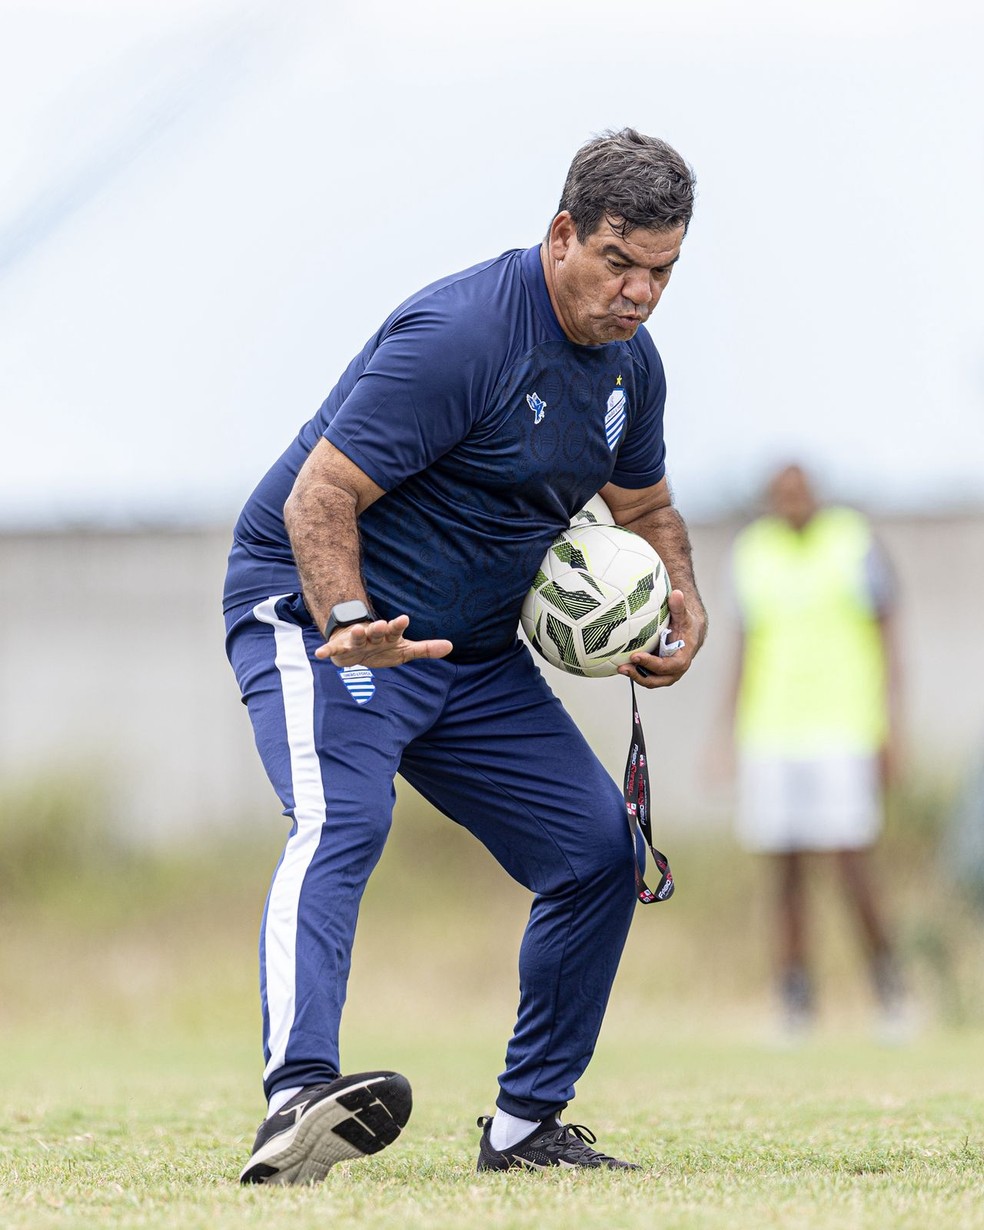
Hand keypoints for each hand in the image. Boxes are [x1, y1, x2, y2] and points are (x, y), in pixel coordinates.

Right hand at [314, 615, 452, 667]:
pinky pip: (333, 651)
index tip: (404, 618)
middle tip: (380, 623)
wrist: (357, 650)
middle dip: (378, 628)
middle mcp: (371, 636)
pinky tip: (320, 654)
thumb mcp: (405, 650)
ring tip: (357, 630)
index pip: (395, 629)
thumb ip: (425, 649)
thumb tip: (451, 646)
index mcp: (388, 636)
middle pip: (376, 632)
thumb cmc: (384, 648)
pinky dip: (327, 651)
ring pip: (356, 638)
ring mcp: (355, 642)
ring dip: (356, 635)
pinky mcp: (341, 650)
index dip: (398, 625)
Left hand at [617, 588, 705, 688]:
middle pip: (659, 679)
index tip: (636, 656)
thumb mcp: (683, 614)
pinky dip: (635, 671)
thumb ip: (678, 606)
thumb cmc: (686, 624)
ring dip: (635, 676)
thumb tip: (676, 594)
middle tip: (623, 667)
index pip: (669, 665)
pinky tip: (621, 664)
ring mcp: (666, 671)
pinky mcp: (657, 670)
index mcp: (684, 656)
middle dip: (640, 676)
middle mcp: (675, 668)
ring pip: (651, 680)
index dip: (653, 663)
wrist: (689, 631)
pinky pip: (646, 674)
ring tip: (620, 668)